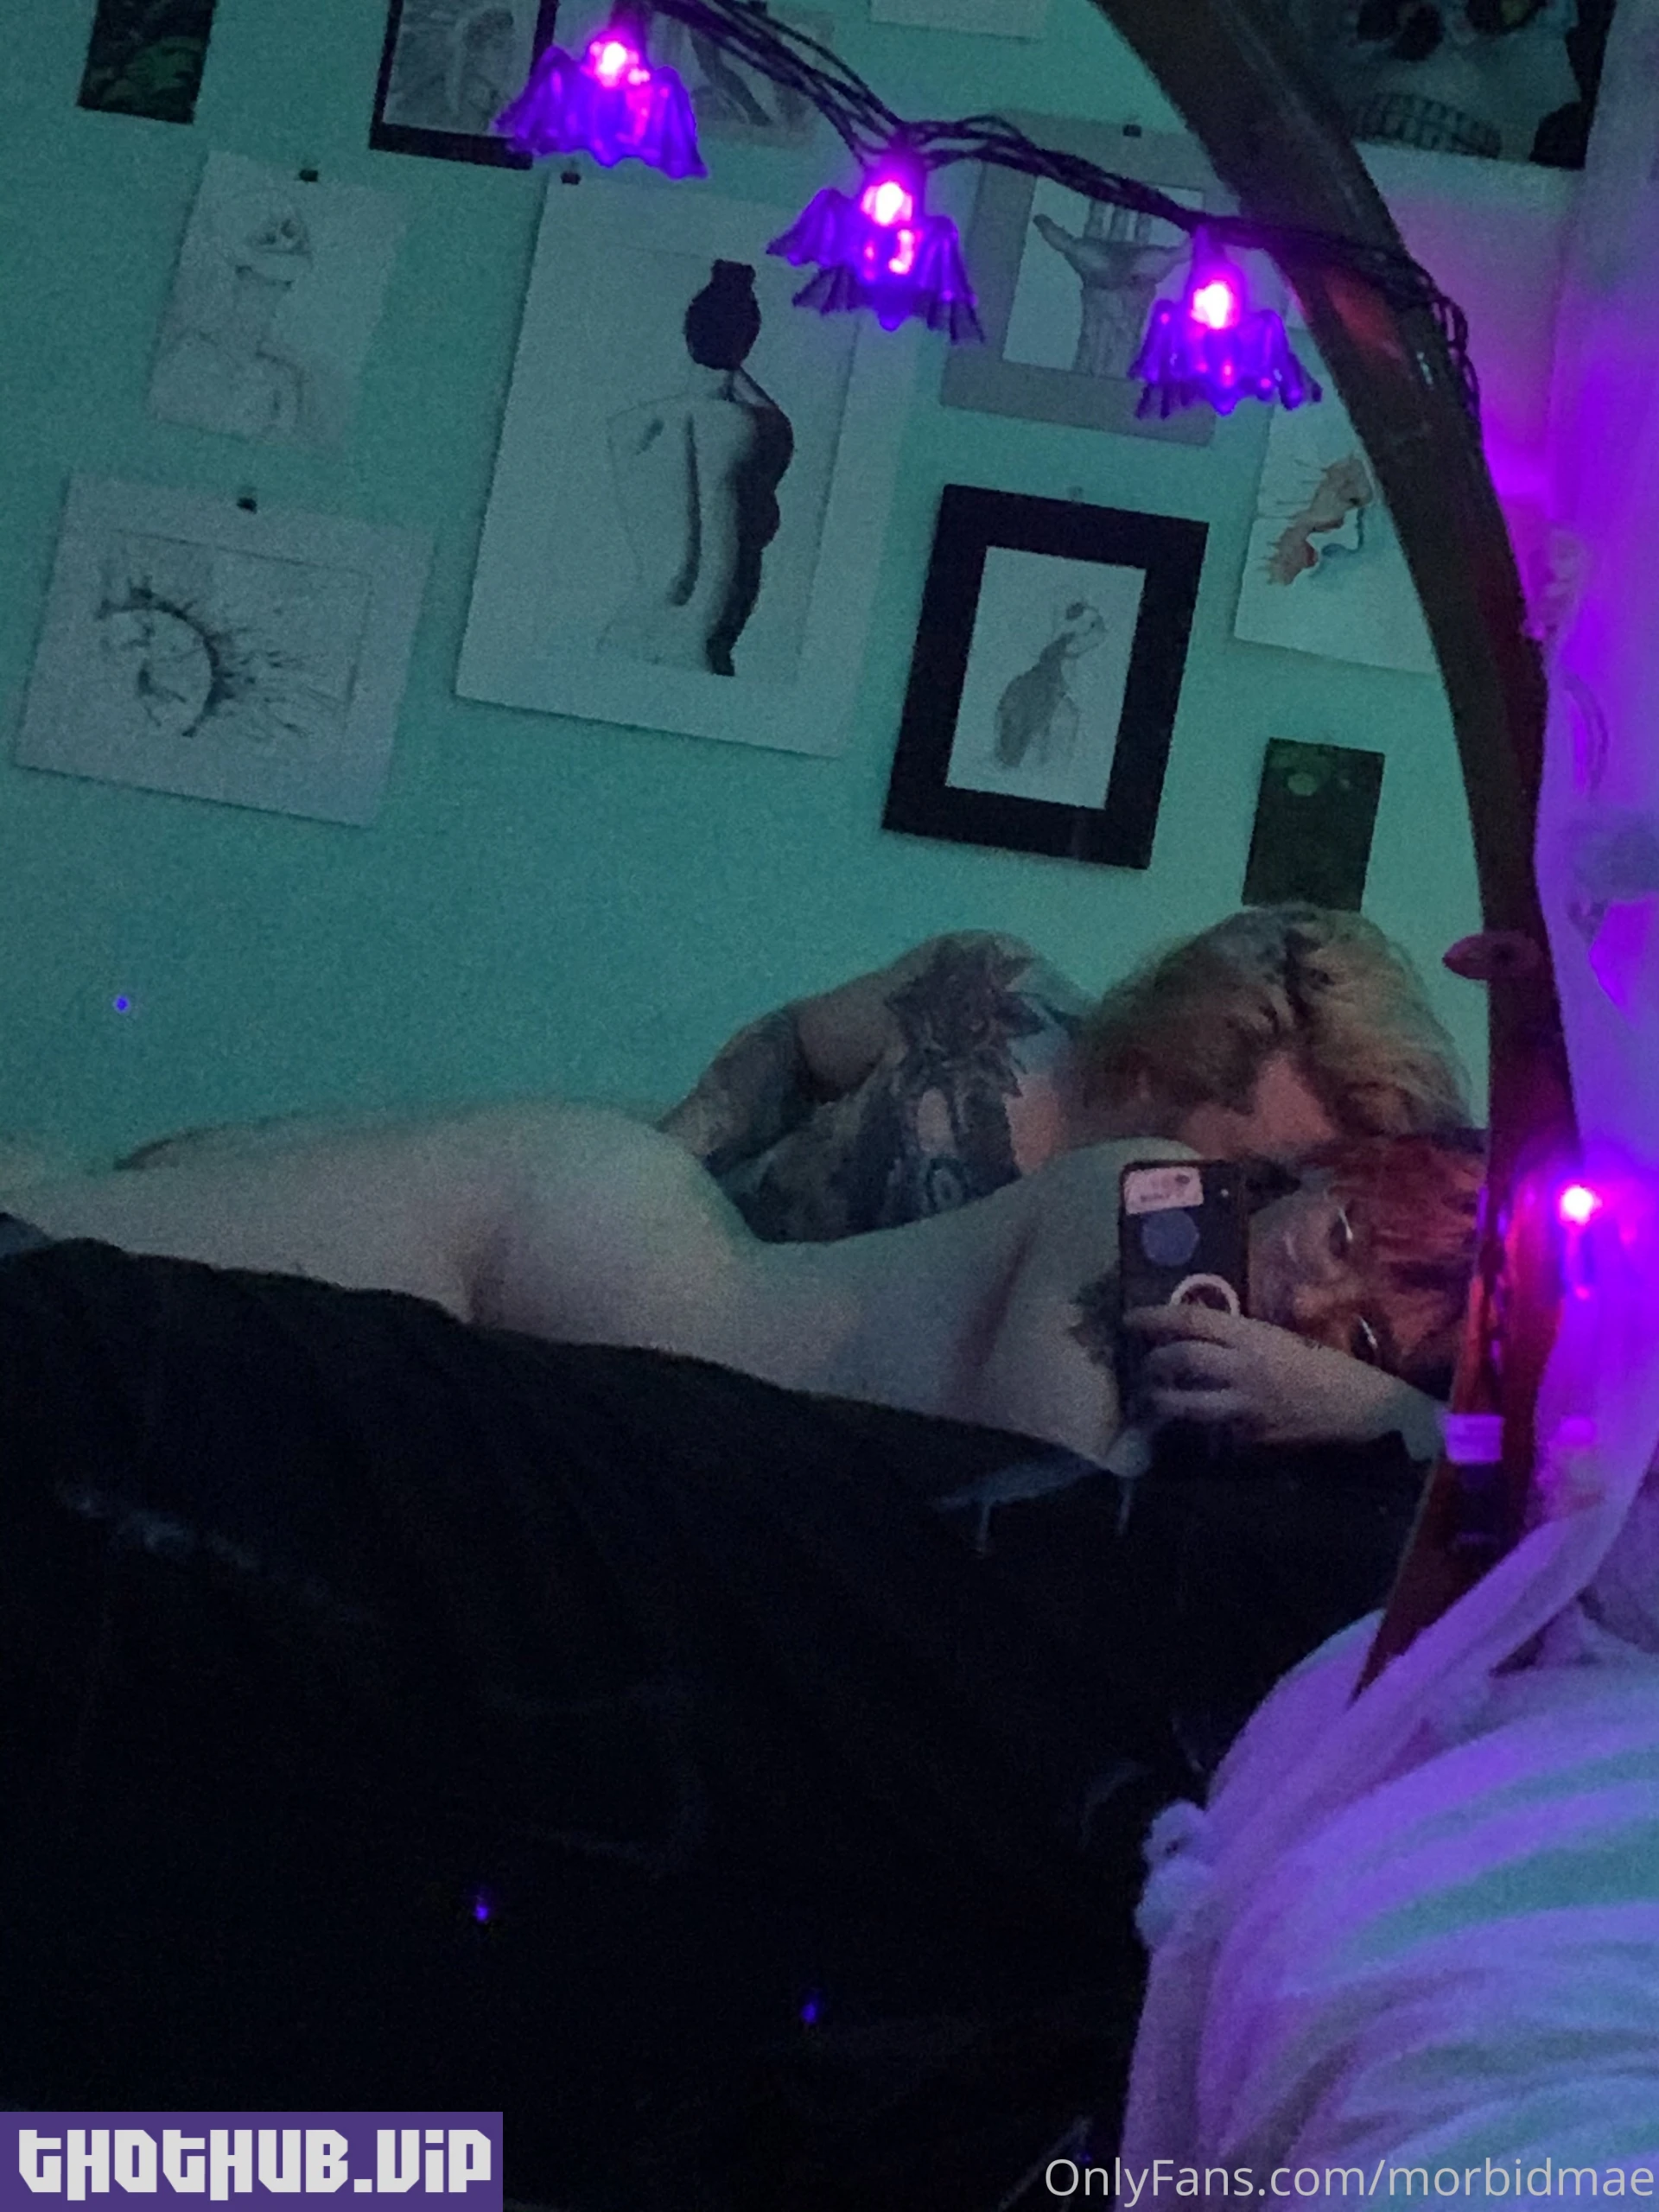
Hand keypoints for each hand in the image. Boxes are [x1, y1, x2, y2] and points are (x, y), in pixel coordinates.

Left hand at [1122, 1303, 1441, 1455]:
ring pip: (1184, 1404)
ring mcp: (1244, 1408)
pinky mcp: (1249, 1438)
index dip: (1154, 1317)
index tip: (1130, 1317)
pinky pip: (1210, 1429)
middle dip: (1151, 1361)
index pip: (1191, 1320)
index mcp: (1254, 1337)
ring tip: (1151, 1397)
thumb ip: (1246, 1336)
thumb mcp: (1289, 1337)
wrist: (1365, 1411)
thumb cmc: (1333, 1366)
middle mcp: (1243, 1370)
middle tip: (1142, 1363)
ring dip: (1160, 1400)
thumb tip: (1205, 1333)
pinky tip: (1190, 1423)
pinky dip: (1194, 1424)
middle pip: (1178, 1360)